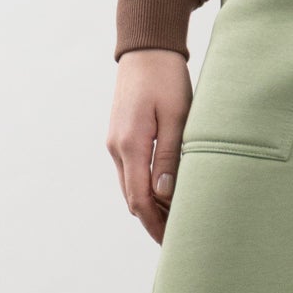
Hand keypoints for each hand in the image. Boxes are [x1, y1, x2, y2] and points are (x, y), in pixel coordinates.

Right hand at [107, 48, 192, 241]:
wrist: (146, 49)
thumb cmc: (166, 79)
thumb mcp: (176, 116)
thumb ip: (170, 156)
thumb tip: (165, 194)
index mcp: (130, 145)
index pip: (139, 200)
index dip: (155, 225)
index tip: (172, 242)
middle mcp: (117, 148)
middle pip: (131, 198)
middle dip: (152, 221)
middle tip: (177, 239)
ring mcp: (115, 142)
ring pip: (130, 187)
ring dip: (148, 206)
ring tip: (174, 222)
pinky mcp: (120, 136)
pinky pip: (130, 172)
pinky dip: (144, 188)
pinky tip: (164, 194)